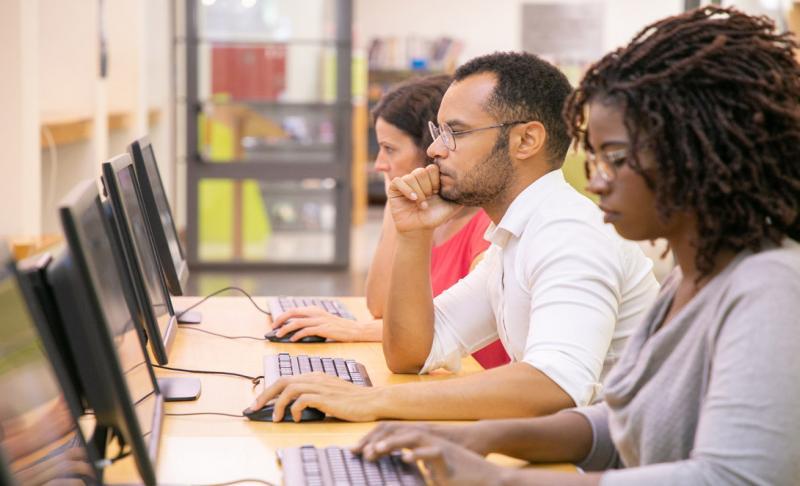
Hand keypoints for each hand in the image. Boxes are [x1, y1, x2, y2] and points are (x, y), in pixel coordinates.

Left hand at [246, 373, 381, 421]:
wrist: (372, 400)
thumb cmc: (354, 400)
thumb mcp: (331, 393)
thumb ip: (315, 394)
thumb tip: (297, 405)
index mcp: (315, 376)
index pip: (286, 379)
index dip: (270, 390)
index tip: (260, 401)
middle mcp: (315, 378)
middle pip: (282, 381)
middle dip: (264, 395)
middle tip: (254, 408)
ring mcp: (320, 386)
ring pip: (289, 389)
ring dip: (277, 404)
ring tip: (275, 418)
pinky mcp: (325, 397)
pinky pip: (301, 400)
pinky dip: (295, 409)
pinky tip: (297, 418)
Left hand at [271, 307, 380, 341]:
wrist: (354, 330)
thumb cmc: (338, 328)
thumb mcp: (323, 321)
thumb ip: (311, 322)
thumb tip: (295, 330)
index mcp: (314, 310)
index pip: (294, 310)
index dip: (282, 316)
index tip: (275, 323)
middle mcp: (315, 313)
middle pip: (292, 312)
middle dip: (280, 320)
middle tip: (273, 328)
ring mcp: (319, 320)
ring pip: (297, 322)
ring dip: (286, 329)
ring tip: (279, 335)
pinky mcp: (323, 329)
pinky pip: (306, 331)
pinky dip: (297, 335)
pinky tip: (293, 339)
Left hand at [353, 422, 492, 458]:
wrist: (485, 469)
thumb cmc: (459, 469)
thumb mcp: (432, 466)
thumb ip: (416, 463)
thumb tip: (399, 468)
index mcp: (418, 439)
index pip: (390, 433)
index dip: (371, 440)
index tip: (354, 451)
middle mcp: (425, 436)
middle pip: (395, 431)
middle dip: (374, 440)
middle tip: (357, 452)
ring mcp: (436, 444)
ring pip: (410, 437)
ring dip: (391, 444)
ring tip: (375, 452)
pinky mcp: (447, 454)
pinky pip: (431, 452)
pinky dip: (417, 455)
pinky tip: (405, 460)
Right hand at [388, 165, 460, 232]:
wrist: (420, 229)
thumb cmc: (435, 217)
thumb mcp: (452, 206)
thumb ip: (460, 195)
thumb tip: (472, 185)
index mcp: (430, 179)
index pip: (433, 168)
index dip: (436, 181)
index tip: (438, 193)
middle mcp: (417, 179)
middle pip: (421, 171)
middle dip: (427, 188)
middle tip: (429, 200)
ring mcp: (405, 183)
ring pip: (411, 177)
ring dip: (419, 193)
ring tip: (423, 205)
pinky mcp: (394, 189)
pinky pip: (398, 181)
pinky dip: (407, 190)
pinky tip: (414, 199)